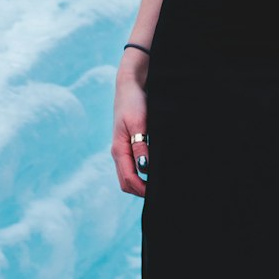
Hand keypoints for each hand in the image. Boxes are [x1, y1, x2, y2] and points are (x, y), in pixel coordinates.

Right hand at [112, 67, 148, 196]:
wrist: (130, 85)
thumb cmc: (133, 102)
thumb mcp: (138, 123)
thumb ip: (140, 147)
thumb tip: (143, 169)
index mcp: (118, 150)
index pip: (128, 179)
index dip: (141, 190)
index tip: (157, 192)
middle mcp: (118, 153)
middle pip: (126, 182)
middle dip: (140, 190)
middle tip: (160, 191)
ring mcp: (123, 149)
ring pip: (129, 175)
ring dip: (141, 183)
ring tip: (159, 183)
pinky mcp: (129, 144)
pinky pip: (132, 165)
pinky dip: (141, 173)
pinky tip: (154, 169)